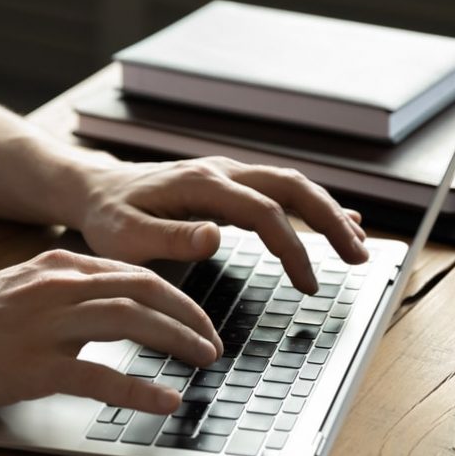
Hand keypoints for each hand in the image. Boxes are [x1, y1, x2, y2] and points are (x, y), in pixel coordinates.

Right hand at [0, 250, 221, 414]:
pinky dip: (140, 389)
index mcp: (58, 269)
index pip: (135, 274)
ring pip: (132, 322)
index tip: (197, 318)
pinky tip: (166, 401)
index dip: (176, 296)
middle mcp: (59, 288)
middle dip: (189, 316)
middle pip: (145, 291)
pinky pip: (101, 376)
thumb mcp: (20, 289)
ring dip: (177, 341)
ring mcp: (47, 326)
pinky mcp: (34, 366)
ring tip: (204, 361)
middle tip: (212, 342)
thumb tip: (112, 306)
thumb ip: (66, 292)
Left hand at [78, 156, 367, 293]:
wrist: (95, 189)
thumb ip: (170, 238)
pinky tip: (335, 219)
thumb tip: (215, 237)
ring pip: (291, 184)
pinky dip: (309, 206)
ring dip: (327, 212)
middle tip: (359, 257)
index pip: (264, 212)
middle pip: (292, 187)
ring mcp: (226, 174)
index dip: (292, 248)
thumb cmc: (107, 218)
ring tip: (356, 245)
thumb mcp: (126, 237)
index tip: (309, 284)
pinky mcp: (226, 184)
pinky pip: (278, 190)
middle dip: (330, 221)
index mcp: (200, 184)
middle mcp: (220, 171)